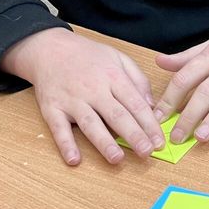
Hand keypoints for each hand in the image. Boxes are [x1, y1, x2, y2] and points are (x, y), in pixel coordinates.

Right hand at [0, 28, 165, 165]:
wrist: (49, 48)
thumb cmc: (88, 55)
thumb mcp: (118, 57)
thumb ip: (138, 80)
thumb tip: (152, 105)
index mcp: (112, 77)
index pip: (135, 103)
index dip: (149, 124)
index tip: (159, 142)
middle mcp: (93, 89)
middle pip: (116, 115)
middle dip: (133, 135)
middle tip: (147, 153)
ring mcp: (72, 100)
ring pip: (90, 123)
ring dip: (103, 142)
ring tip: (116, 159)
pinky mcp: (52, 108)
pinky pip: (58, 128)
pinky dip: (65, 145)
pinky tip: (74, 160)